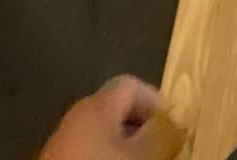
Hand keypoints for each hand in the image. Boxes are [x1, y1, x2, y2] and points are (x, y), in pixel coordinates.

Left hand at [40, 76, 172, 159]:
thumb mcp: (140, 156)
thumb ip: (159, 135)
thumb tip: (170, 123)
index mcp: (97, 105)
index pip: (131, 85)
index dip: (155, 102)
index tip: (172, 128)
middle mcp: (78, 117)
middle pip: (116, 111)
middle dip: (141, 129)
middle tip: (160, 151)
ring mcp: (63, 142)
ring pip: (102, 136)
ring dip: (124, 148)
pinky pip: (88, 152)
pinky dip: (105, 158)